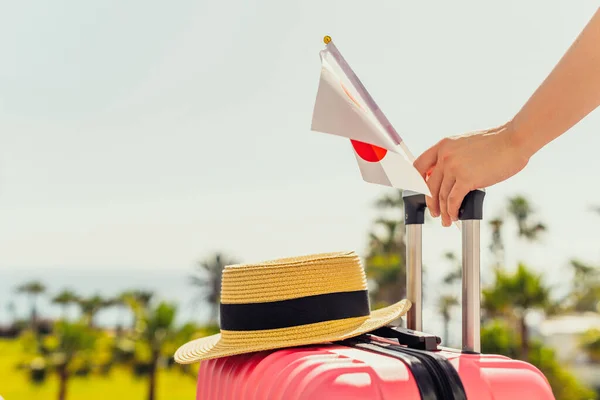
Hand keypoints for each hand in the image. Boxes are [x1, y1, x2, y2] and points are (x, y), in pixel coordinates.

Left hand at [413, 122, 530, 226]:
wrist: (514, 140)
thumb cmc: (496, 143)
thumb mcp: (466, 145)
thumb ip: (454, 157)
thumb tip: (447, 177)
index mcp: (443, 145)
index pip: (418, 165)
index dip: (415, 181)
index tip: (419, 193)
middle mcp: (445, 156)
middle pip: (429, 185)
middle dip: (431, 202)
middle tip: (435, 212)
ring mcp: (455, 167)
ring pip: (441, 195)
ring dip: (443, 211)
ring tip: (447, 220)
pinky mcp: (467, 179)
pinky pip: (453, 200)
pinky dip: (452, 211)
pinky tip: (455, 216)